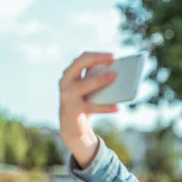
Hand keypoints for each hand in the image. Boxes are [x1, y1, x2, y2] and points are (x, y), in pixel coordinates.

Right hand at [58, 52, 117, 167]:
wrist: (71, 127)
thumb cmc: (84, 102)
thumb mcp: (88, 88)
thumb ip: (96, 78)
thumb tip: (116, 71)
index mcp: (69, 74)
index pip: (82, 58)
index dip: (97, 55)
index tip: (112, 56)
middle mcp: (65, 82)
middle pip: (79, 64)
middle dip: (96, 59)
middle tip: (113, 59)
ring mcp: (67, 96)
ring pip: (84, 84)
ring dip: (100, 79)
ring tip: (115, 76)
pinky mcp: (73, 110)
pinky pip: (91, 107)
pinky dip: (105, 107)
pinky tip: (117, 107)